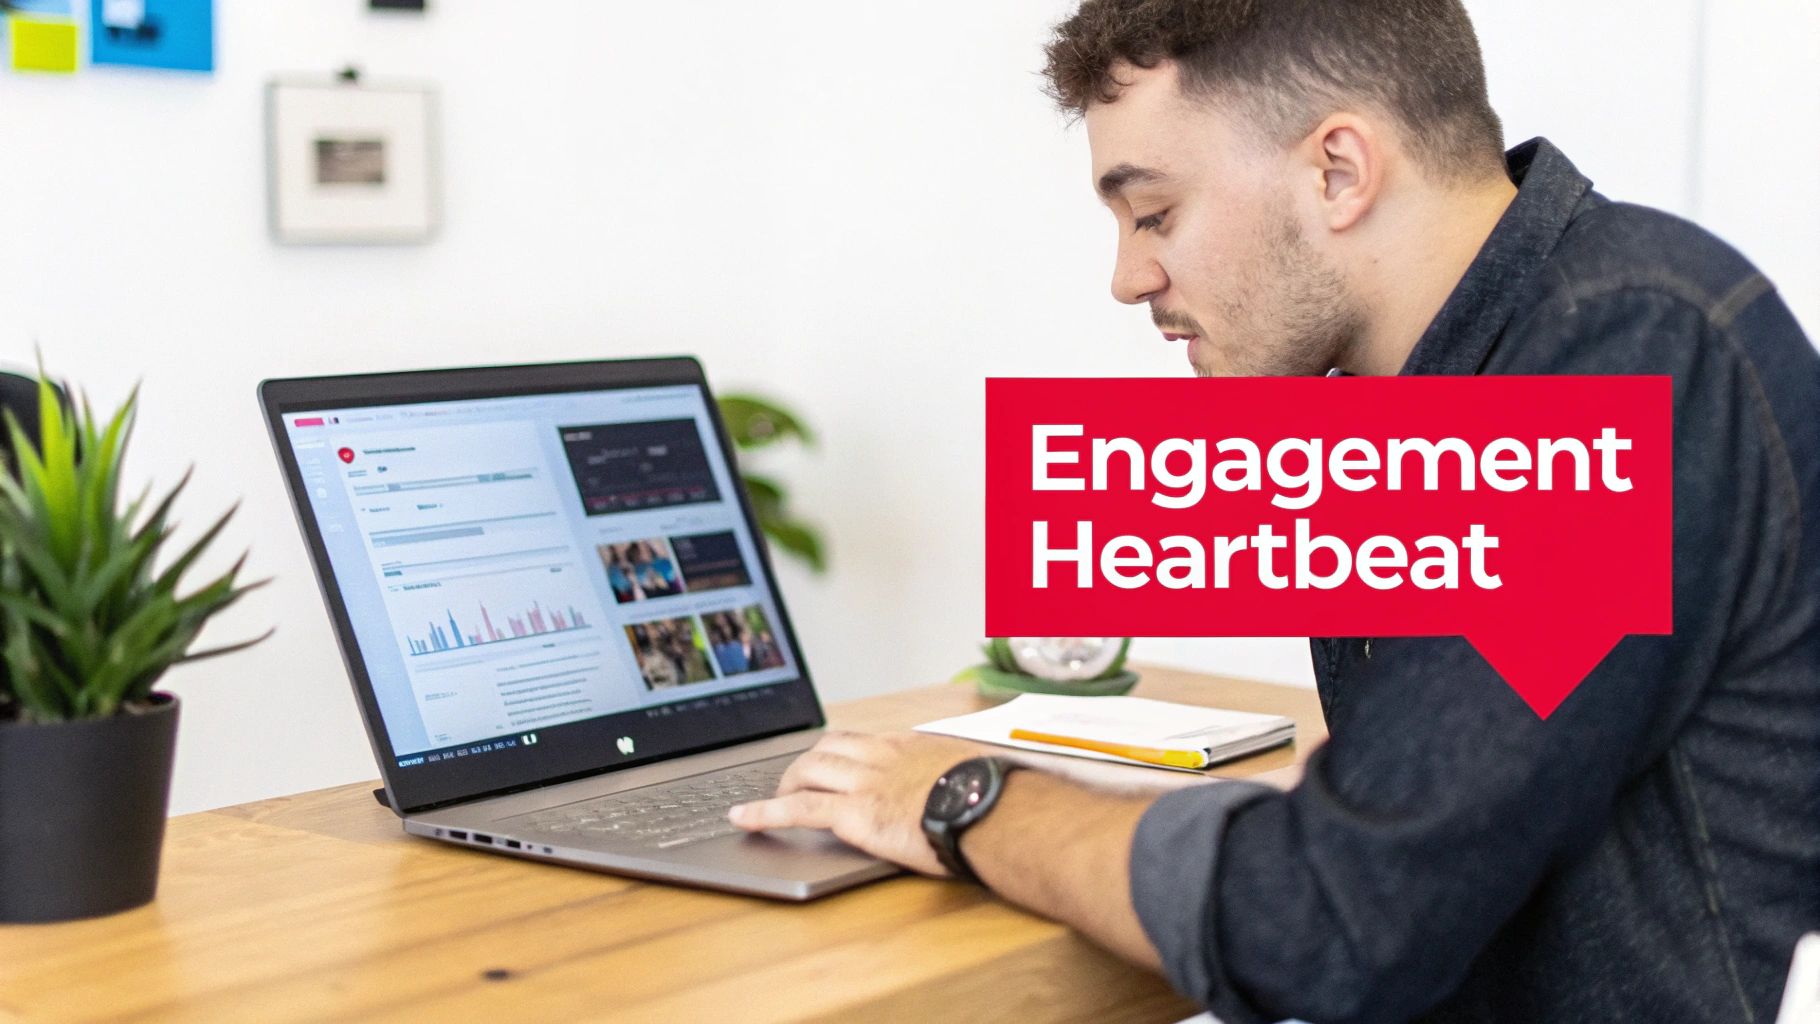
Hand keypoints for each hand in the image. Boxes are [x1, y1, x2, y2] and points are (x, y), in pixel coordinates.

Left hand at [728, 730, 989, 876]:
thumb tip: (964, 786)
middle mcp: (881, 756)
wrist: (992, 808)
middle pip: (827, 747)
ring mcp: (865, 782)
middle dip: (804, 763)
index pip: (861, 740)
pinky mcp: (854, 813)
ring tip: (771, 802)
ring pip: (807, 769)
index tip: (831, 762)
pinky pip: (798, 809)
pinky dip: (765, 813)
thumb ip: (955, 775)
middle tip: (794, 783)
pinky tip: (743, 819)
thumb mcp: (972, 773)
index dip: (838, 753)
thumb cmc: (993, 796)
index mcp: (909, 745)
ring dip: (784, 785)